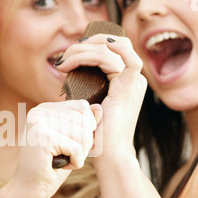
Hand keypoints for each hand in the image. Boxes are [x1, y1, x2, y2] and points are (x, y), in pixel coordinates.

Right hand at [13, 100, 100, 197]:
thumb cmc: (52, 166)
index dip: (86, 128)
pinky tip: (60, 166)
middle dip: (84, 144)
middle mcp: (40, 111)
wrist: (29, 189)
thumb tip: (99, 107)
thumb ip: (84, 123)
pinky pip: (77, 149)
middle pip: (85, 121)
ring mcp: (40, 123)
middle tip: (65, 155)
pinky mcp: (43, 138)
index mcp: (45, 109)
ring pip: (84, 134)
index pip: (82, 106)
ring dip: (80, 154)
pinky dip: (75, 162)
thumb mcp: (72, 141)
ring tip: (62, 159)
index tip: (69, 143)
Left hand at [57, 35, 146, 159]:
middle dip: (85, 44)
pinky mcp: (129, 88)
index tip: (69, 54)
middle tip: (64, 57)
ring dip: (82, 50)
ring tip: (63, 63)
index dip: (92, 43)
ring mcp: (134, 82)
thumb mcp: (88, 103)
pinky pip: (124, 59)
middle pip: (113, 43)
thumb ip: (84, 85)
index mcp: (127, 80)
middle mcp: (134, 79)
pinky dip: (100, 52)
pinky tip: (77, 56)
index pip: (113, 47)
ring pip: (111, 49)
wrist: (109, 154)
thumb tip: (63, 68)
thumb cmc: (96, 134)